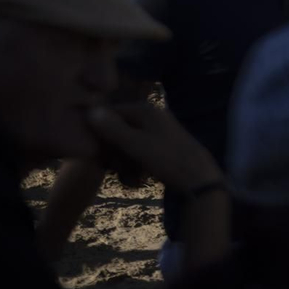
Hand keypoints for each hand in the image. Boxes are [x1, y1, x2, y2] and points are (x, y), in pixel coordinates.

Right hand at [86, 100, 223, 194]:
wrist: (199, 178)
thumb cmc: (167, 159)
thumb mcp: (136, 144)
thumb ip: (112, 128)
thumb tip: (89, 109)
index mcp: (145, 110)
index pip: (109, 113)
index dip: (99, 133)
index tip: (98, 154)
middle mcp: (151, 116)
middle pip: (118, 129)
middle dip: (113, 151)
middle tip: (116, 169)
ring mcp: (158, 130)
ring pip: (128, 143)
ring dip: (124, 161)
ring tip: (130, 177)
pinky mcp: (162, 145)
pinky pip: (140, 151)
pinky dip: (136, 165)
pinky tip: (138, 179)